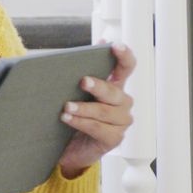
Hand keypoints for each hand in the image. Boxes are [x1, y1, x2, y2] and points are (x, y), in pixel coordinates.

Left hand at [58, 42, 136, 177]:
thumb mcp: (75, 91)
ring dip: (84, 108)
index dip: (124, 55)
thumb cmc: (74, 114)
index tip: (115, 45)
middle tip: (82, 81)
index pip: (126, 67)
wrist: (70, 147)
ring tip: (66, 106)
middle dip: (98, 86)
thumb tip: (83, 48)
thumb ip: (80, 70)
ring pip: (104, 111)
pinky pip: (97, 128)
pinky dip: (81, 122)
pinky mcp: (114, 138)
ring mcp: (121, 122)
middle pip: (113, 91)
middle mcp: (122, 103)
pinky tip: (66, 118)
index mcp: (115, 86)